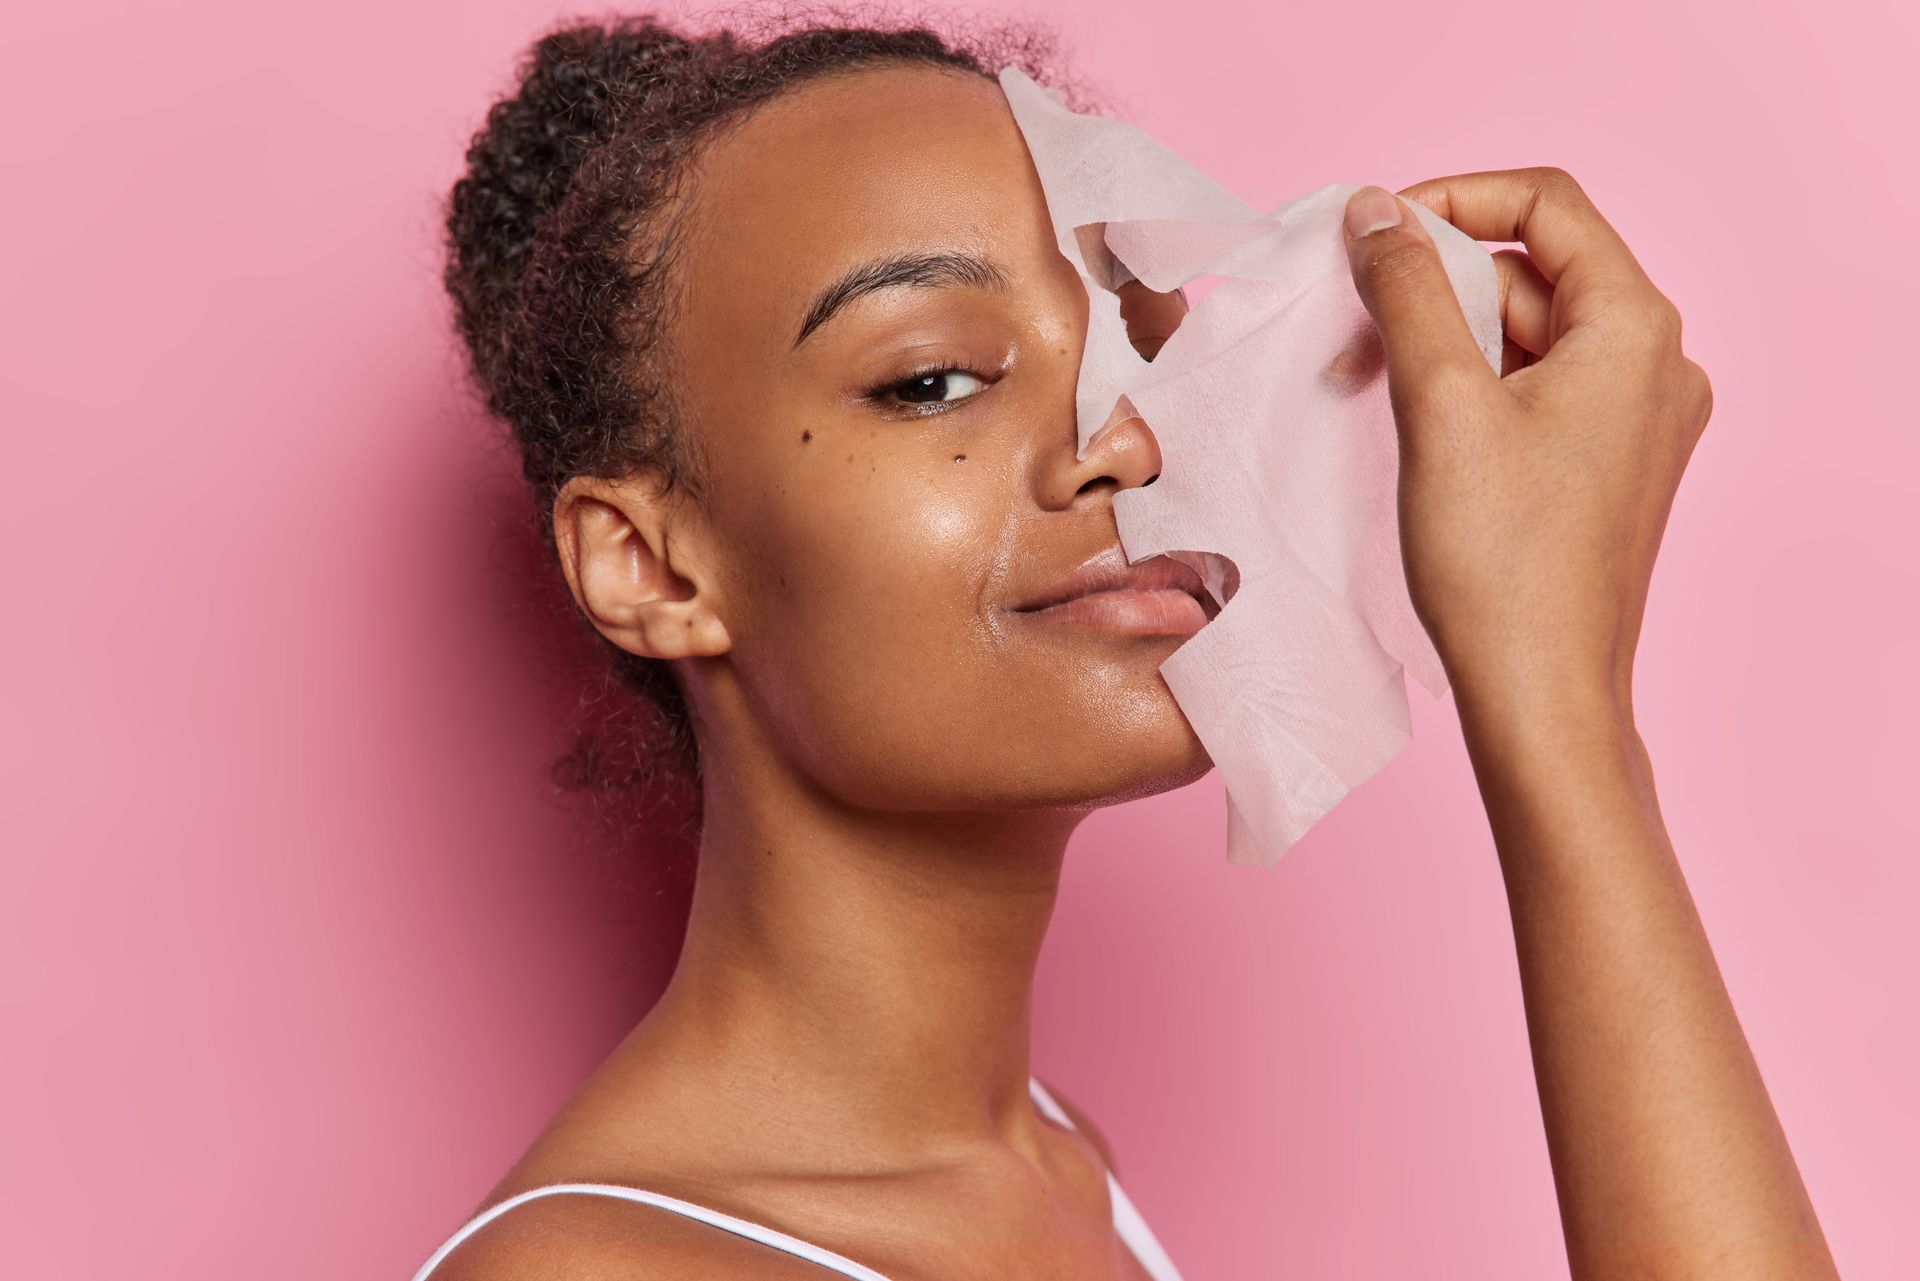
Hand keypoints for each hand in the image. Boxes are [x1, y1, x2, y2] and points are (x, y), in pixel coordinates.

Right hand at [1339, 168, 1712, 723]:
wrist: (1540, 695)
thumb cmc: (1500, 561)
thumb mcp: (1440, 404)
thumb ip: (1409, 291)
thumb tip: (1375, 212)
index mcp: (1635, 329)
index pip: (1545, 204)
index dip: (1451, 200)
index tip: (1372, 233)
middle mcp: (1655, 364)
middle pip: (1533, 270)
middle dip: (1434, 281)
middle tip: (1349, 316)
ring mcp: (1636, 420)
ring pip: (1526, 334)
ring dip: (1441, 337)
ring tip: (1363, 376)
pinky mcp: (1605, 468)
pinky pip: (1533, 390)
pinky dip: (1468, 386)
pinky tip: (1407, 419)